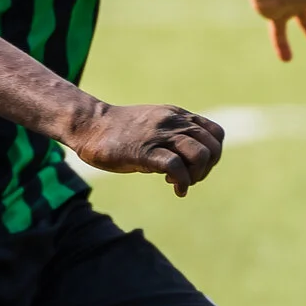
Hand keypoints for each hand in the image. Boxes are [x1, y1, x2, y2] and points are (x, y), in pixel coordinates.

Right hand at [68, 103, 225, 195]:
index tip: (196, 166)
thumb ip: (171, 137)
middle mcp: (173, 122)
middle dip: (207, 168)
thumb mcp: (153, 127)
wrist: (90, 126)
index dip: (213, 154)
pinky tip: (176, 190)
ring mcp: (160, 136)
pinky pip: (176, 166)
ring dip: (197, 175)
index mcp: (177, 116)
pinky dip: (182, 182)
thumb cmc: (118, 132)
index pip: (216, 133)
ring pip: (200, 154)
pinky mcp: (145, 151)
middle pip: (212, 146)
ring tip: (181, 183)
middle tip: (190, 178)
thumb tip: (186, 160)